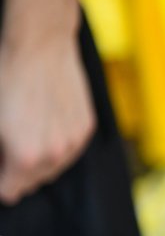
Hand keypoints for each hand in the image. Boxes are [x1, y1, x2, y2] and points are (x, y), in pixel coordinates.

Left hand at [0, 0, 93, 205]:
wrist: (40, 44)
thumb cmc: (5, 76)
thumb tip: (3, 161)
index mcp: (26, 158)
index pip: (10, 192)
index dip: (0, 181)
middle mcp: (55, 155)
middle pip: (33, 182)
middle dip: (17, 171)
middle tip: (6, 149)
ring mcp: (74, 142)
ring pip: (54, 167)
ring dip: (39, 159)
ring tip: (26, 135)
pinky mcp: (86, 127)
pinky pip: (70, 148)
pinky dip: (57, 143)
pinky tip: (45, 123)